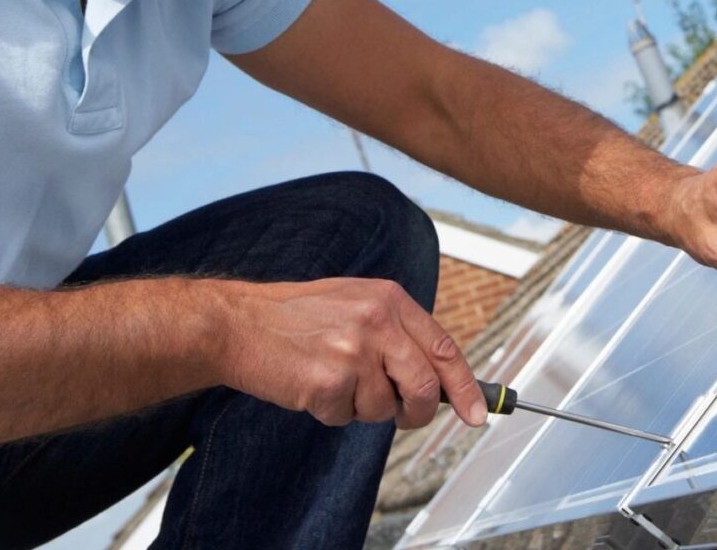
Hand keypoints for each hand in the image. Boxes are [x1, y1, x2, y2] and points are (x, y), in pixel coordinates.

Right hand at [211, 276, 488, 430]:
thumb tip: (439, 378)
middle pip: (424, 387)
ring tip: (333, 379)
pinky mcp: (328, 382)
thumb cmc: (296, 317)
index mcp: (391, 299)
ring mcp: (353, 352)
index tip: (478, 414)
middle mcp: (378, 322)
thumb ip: (398, 332)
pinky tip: (310, 386)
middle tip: (403, 416)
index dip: (466, 386)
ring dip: (361, 407)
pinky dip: (331, 412)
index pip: (444, 349)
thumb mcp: (357, 302)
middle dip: (417, 412)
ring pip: (383, 409)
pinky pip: (346, 418)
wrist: (237, 324)